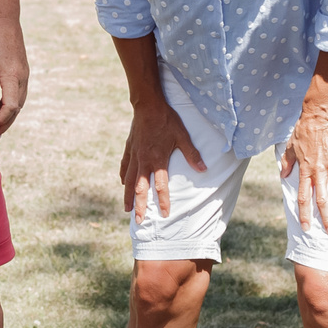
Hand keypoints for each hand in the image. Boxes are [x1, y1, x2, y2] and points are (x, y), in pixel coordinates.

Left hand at [0, 18, 28, 138]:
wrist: (4, 21)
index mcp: (12, 76)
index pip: (10, 107)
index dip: (0, 119)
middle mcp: (22, 78)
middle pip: (17, 108)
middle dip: (5, 123)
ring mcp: (25, 75)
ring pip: (20, 102)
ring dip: (8, 115)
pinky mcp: (24, 72)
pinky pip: (19, 93)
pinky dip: (10, 104)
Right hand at [120, 100, 202, 219]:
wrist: (147, 105)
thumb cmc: (167, 120)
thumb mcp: (182, 136)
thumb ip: (192, 155)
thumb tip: (204, 170)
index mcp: (158, 160)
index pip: (160, 186)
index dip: (163, 201)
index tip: (165, 215)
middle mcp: (144, 161)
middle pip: (140, 188)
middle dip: (140, 206)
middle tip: (138, 221)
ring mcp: (135, 155)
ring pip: (129, 180)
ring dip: (128, 195)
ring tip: (127, 209)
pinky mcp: (129, 148)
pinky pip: (125, 165)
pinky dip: (124, 176)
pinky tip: (123, 182)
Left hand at [279, 91, 327, 235]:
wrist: (320, 115)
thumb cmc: (304, 130)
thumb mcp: (290, 146)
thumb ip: (287, 162)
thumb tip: (282, 174)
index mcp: (306, 171)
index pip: (303, 197)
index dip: (304, 213)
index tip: (306, 227)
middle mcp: (320, 171)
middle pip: (323, 200)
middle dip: (327, 218)